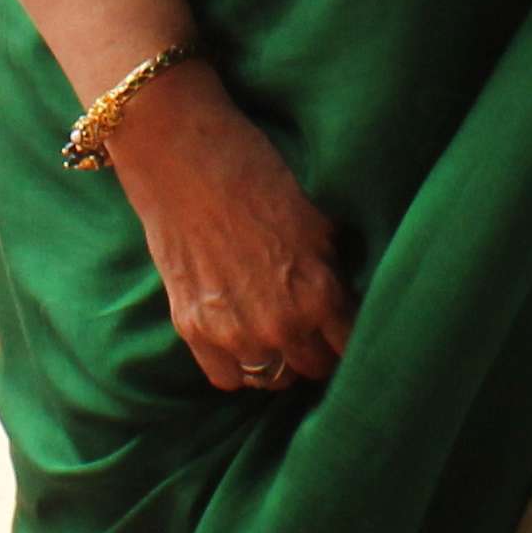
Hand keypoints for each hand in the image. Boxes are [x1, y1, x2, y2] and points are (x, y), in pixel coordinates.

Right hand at [111, 66, 355, 396]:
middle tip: (309, 324)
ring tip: (274, 333)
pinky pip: (226, 377)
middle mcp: (280, 324)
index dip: (348, 332)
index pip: (351, 345)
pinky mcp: (191, 329)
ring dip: (277, 359)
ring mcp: (233, 332)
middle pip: (314, 368)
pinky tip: (239, 337)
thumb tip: (344, 294)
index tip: (341, 322)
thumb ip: (331, 268)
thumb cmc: (254, 172)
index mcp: (319, 294)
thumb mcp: (315, 218)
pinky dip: (236, 363)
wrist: (181, 154)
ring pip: (272, 378)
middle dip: (316, 346)